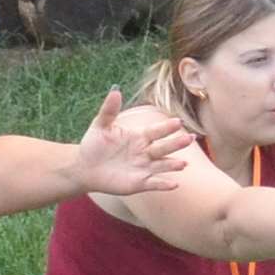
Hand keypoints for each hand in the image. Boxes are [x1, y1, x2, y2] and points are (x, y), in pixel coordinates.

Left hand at [72, 88, 194, 197]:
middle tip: (190, 139)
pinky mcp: (139, 183)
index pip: (157, 131)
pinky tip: (174, 185)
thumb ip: (109, 110)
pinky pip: (154, 183)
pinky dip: (164, 184)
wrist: (85, 168)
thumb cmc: (94, 145)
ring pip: (163, 165)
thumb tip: (116, 90)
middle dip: (177, 144)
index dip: (167, 127)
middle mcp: (146, 152)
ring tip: (183, 163)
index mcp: (140, 136)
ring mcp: (144, 167)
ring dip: (173, 165)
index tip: (178, 122)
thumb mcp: (100, 125)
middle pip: (164, 147)